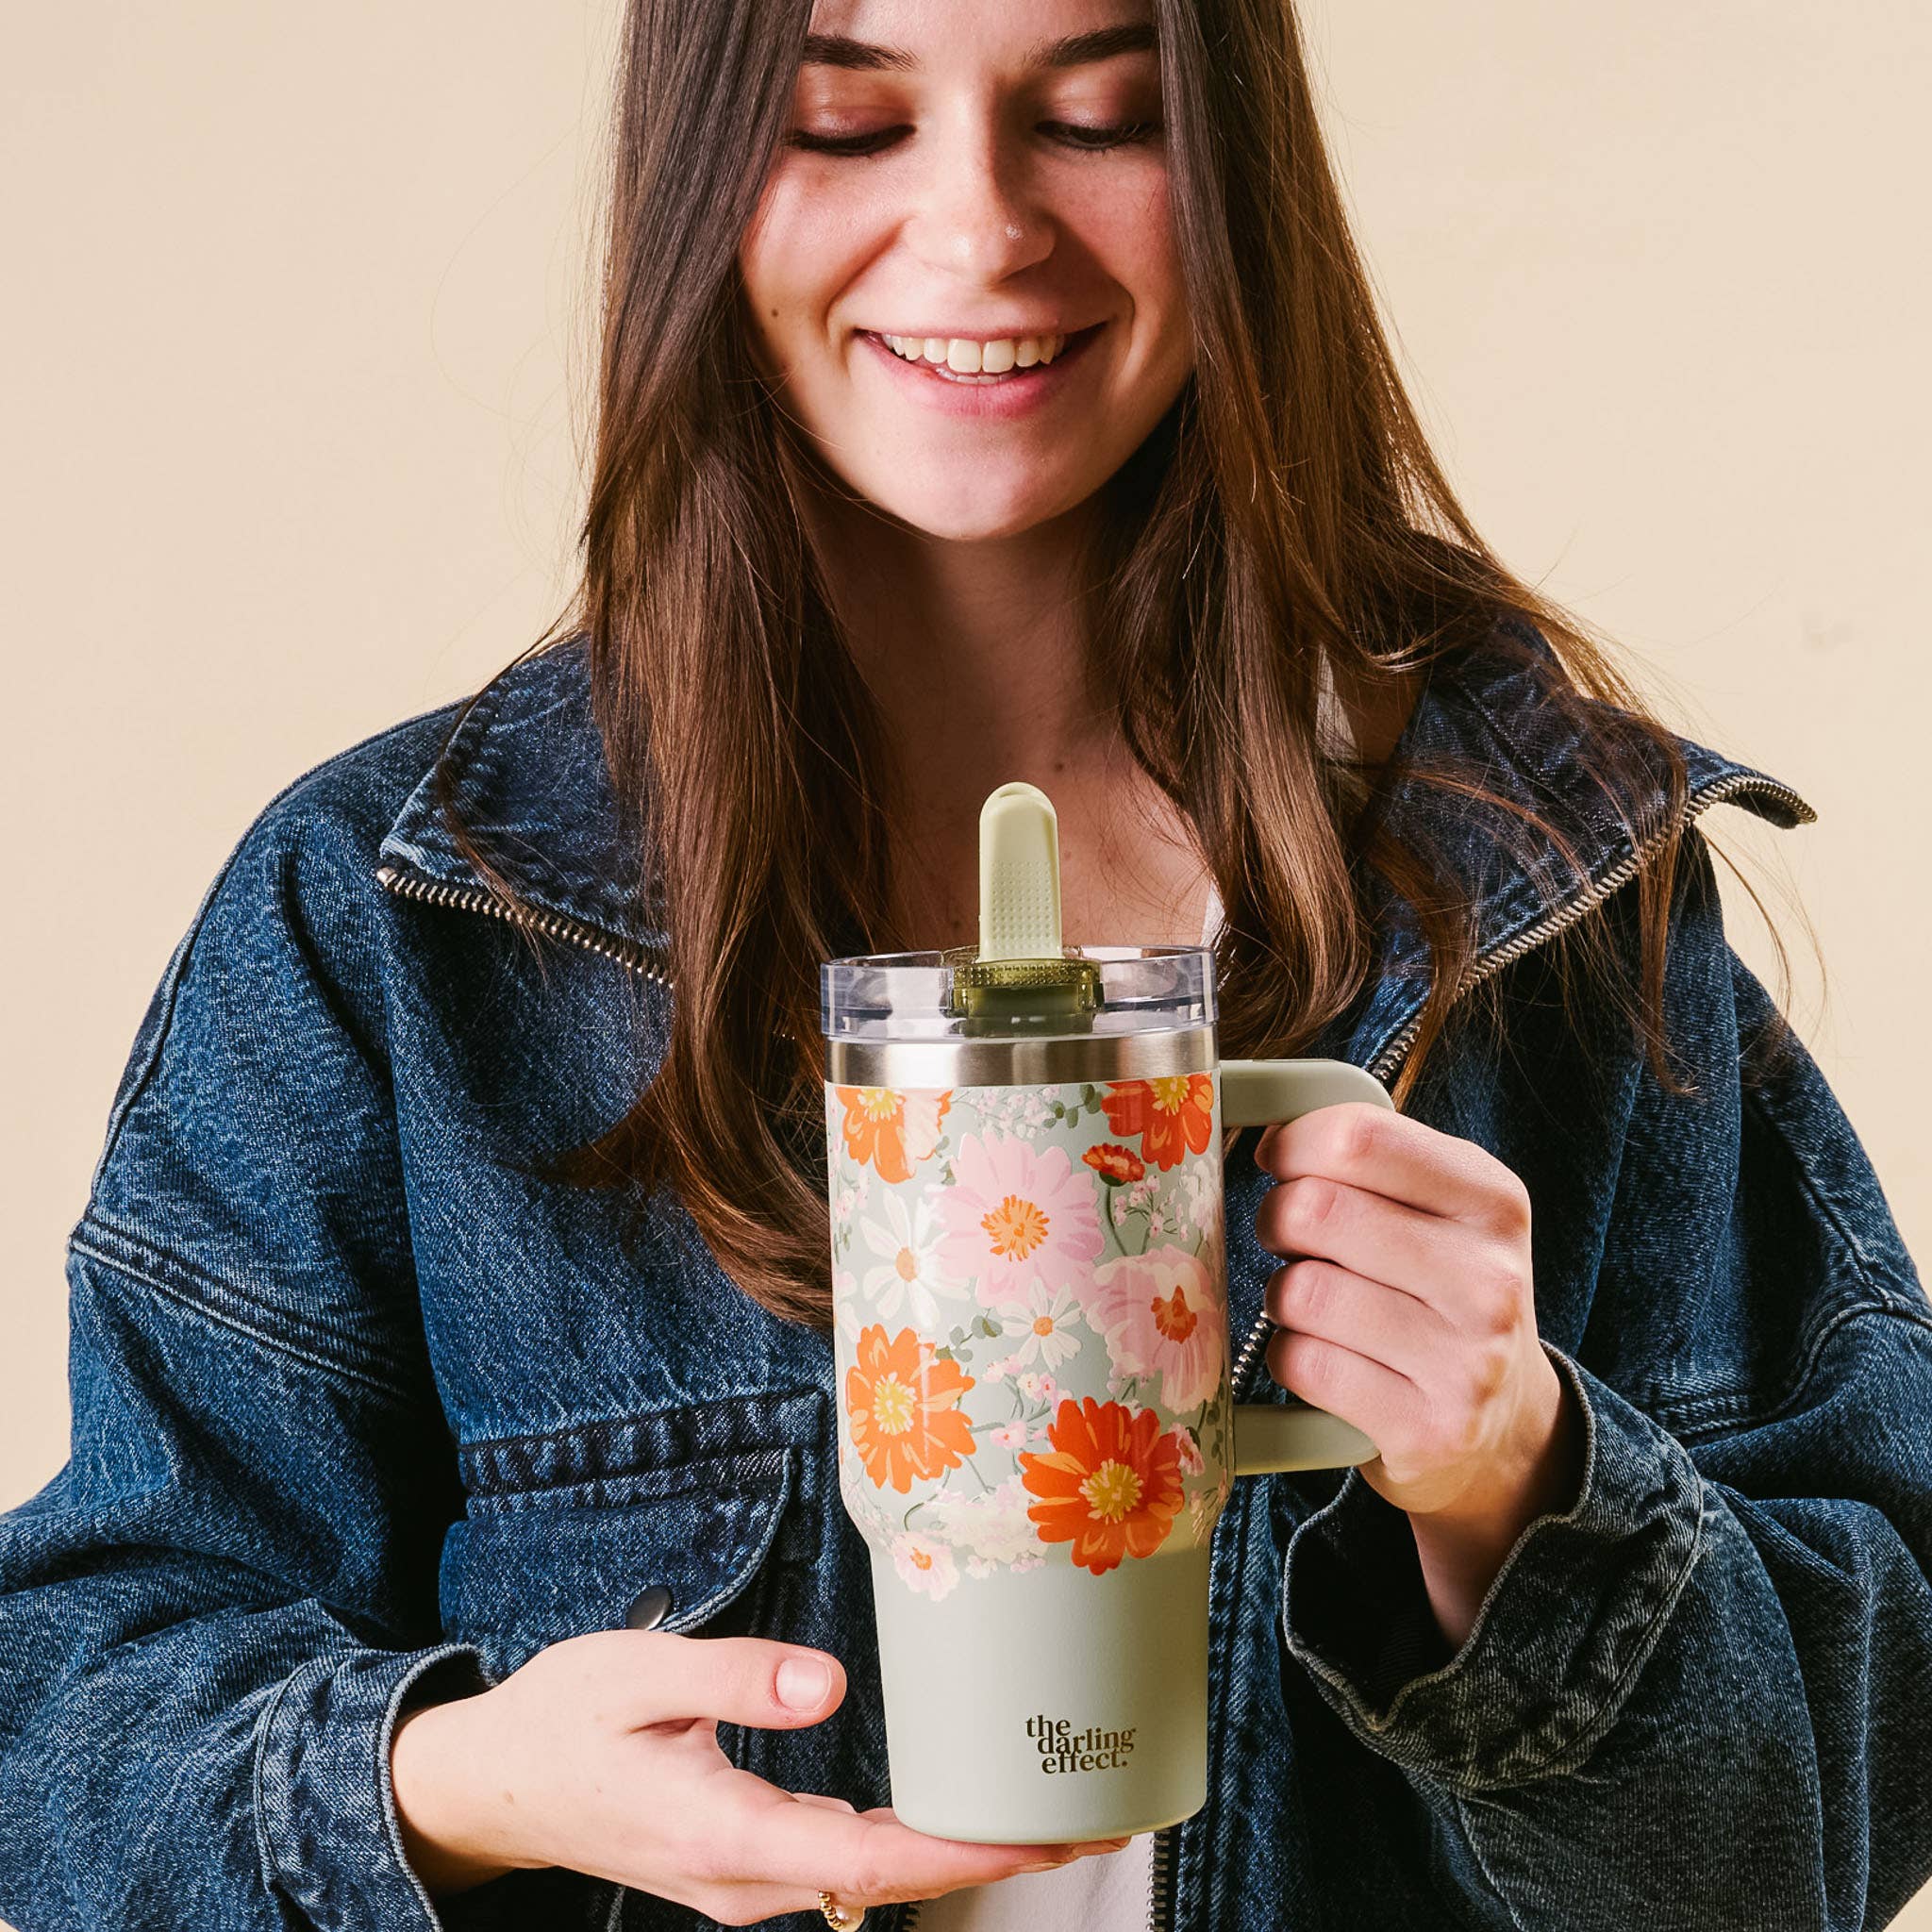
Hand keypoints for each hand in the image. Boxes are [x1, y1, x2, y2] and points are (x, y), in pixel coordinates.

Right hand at [389, 1629, 1129, 1921]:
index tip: (1049, 1833)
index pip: (871, 1860)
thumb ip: (734, 1677)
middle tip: (1092, 1813)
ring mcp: (744, 1883)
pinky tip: (951, 1809)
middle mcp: (745, 1880)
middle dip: (992, 1853)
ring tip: (1043, 1805)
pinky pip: (844, 1864)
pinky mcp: (744, 1864)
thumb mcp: (637, 1675)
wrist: (496, 1784)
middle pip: (889, 1881)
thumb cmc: (562, 1720)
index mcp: (724, 1834)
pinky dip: (912, 1842)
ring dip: (959, 1850)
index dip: (968, 1853)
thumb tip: (827, 1685)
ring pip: (871, 1879)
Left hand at [1254, 1101, 1582, 1646]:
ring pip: (1301, 1291)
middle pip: (1315, 1211)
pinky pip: (1302, 1363)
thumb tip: (1262, 1120)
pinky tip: (1327, 1359)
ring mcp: (1465, 1361)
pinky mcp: (1426, 1428)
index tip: (1281, 1159)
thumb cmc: (1443, 1292)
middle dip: (1278, 1220)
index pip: (1359, 1137)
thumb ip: (1371, 1157)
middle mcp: (1489, 1279)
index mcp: (1493, 1201)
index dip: (1294, 1142)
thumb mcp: (1441, 1208)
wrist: (1504, 1427)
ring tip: (1317, 1306)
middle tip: (1289, 1238)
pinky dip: (1292, 1357)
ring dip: (1284, 1296)